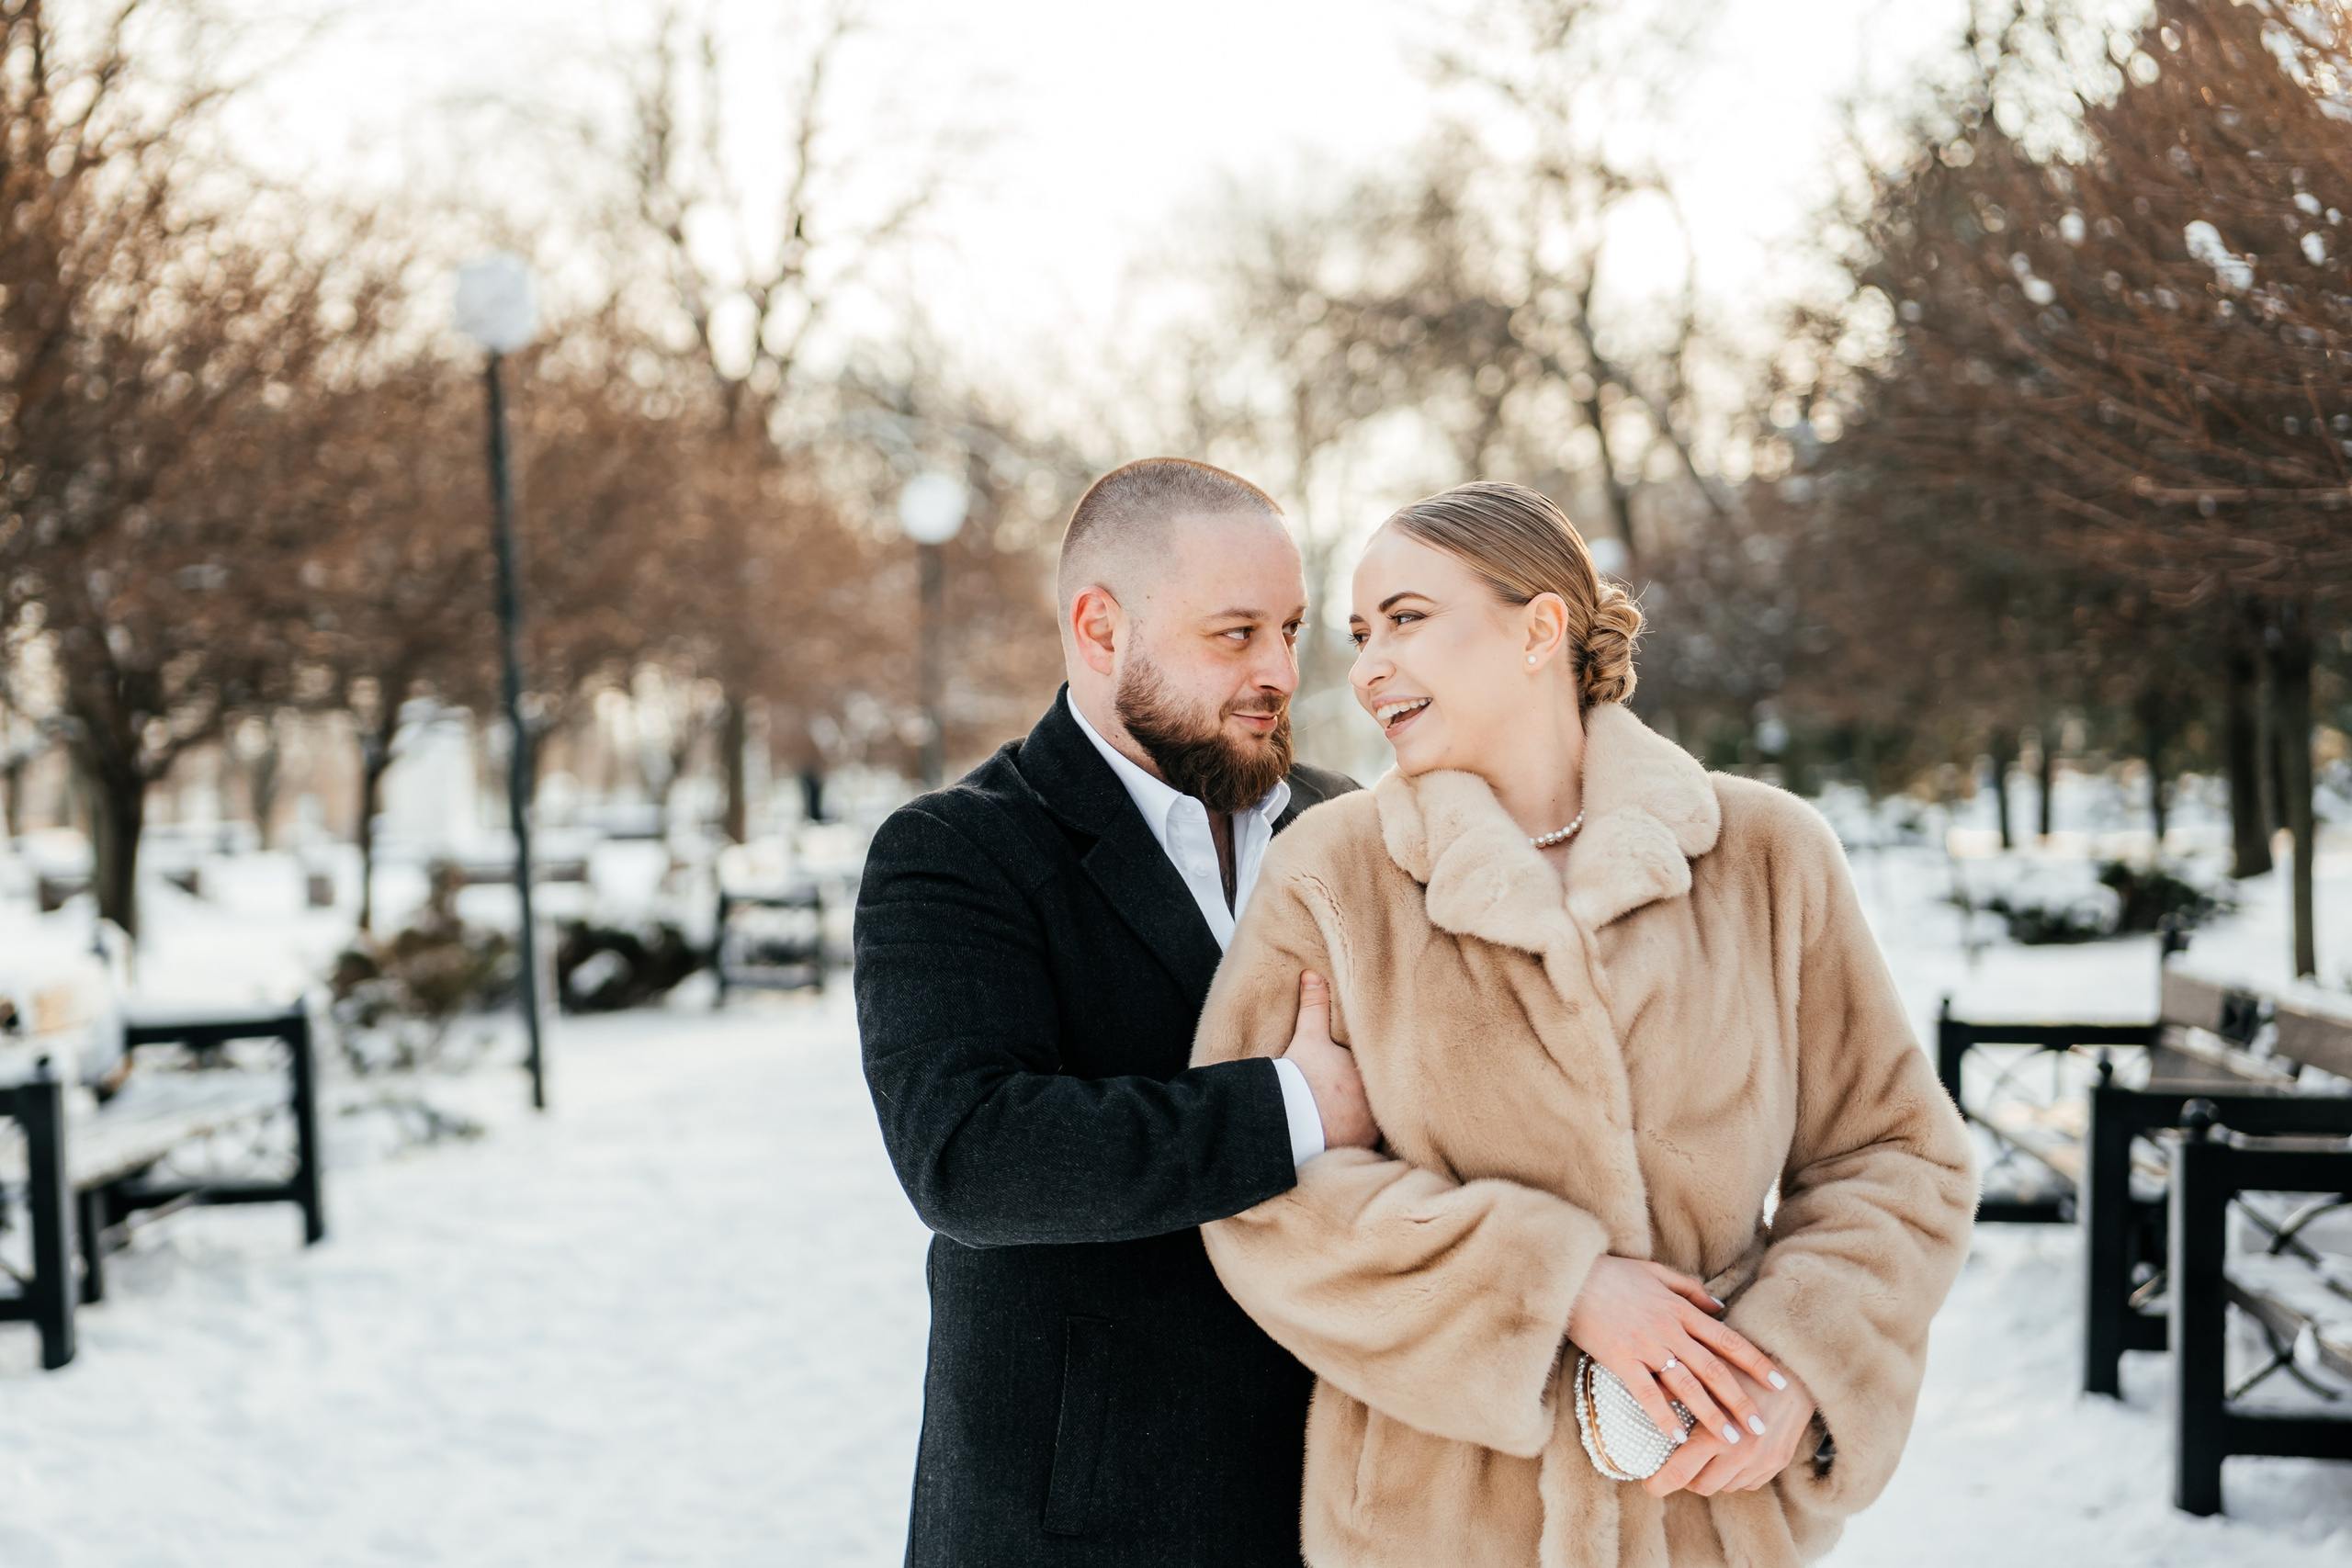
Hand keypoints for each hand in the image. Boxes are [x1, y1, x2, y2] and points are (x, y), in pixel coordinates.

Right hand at [1281, 972, 1376, 1149]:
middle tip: (1366, 1093)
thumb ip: (1315, 1006)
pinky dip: (1357, 1139)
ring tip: (1356, 1115)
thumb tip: (1312, 975)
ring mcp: (1368, 1129)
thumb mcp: (1308, 1037)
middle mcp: (1377, 1104)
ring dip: (1367, 1119)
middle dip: (1378, 1095)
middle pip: (1382, 1097)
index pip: (1384, 1070)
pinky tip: (1349, 1136)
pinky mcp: (1356, 1149)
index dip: (1381, 1068)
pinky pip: (1363, 1143)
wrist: (1287, 1120)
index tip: (1375, 1068)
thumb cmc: (1301, 1078)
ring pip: (1375, 1121)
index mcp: (1371, 1075)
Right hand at [1565, 1257, 1787, 1461]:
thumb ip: (1690, 1289)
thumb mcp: (1656, 1272)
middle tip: (1761, 1427)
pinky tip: (1678, 1437)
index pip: (1727, 1340)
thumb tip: (1721, 1307)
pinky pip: (1646, 1393)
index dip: (1755, 1363)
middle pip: (1713, 1369)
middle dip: (1740, 1400)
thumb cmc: (1612, 1274)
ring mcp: (1645, 1346)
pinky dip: (1664, 1416)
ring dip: (1711, 1414)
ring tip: (1730, 1439)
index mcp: (1680, 1309)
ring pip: (1687, 1385)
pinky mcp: (1620, 1359)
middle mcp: (1668, 1329)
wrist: (1571, 1276)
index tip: (1778, 1384)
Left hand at [1644, 1364, 1815, 1497]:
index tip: (1647, 1483)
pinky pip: (1748, 1483)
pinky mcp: (1777, 1463)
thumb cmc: (1745, 1365)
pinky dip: (1734, 1475)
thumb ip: (1675, 1386)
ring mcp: (1762, 1463)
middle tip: (1676, 1461)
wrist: (1798, 1370)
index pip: (1679, 1474)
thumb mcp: (1706, 1372)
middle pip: (1700, 1486)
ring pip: (1724, 1487)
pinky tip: (1728, 1455)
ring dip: (1710, 1476)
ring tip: (1702, 1455)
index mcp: (1717, 1434)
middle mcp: (1740, 1455)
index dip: (1658, 1484)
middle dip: (1684, 1478)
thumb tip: (1647, 1395)